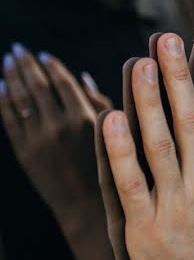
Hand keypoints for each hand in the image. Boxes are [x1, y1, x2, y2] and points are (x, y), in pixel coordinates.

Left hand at [0, 45, 112, 259]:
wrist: (89, 209)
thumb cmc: (113, 169)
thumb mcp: (117, 133)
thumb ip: (99, 102)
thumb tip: (81, 76)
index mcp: (87, 118)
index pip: (62, 82)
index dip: (51, 66)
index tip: (43, 55)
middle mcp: (60, 126)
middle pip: (36, 86)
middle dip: (25, 65)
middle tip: (18, 50)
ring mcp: (38, 140)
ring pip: (18, 100)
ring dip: (10, 77)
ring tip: (8, 61)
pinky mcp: (24, 153)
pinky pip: (9, 121)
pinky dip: (2, 101)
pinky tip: (0, 88)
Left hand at [100, 33, 193, 259]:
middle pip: (189, 120)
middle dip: (179, 76)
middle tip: (165, 40)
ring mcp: (173, 202)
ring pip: (158, 144)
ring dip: (148, 102)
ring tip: (139, 66)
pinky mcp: (144, 225)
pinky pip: (130, 183)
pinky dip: (120, 152)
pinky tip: (110, 119)